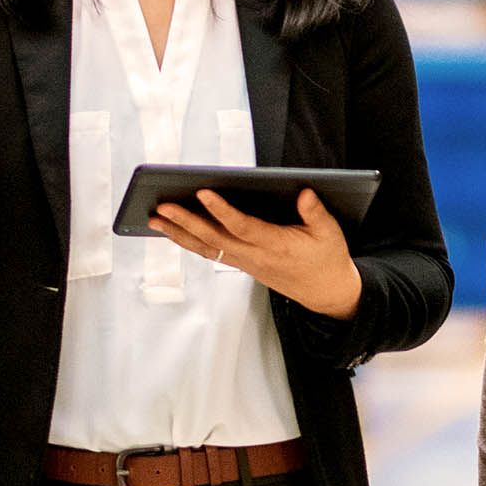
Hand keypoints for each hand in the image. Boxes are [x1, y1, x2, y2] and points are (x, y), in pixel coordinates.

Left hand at [153, 186, 363, 318]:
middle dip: (185, 221)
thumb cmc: (326, 259)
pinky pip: (210, 253)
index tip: (203, 192)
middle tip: (162, 206)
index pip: (242, 226)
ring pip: (206, 248)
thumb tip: (304, 193)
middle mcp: (255, 256)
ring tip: (155, 219)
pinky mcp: (242, 264)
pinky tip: (174, 231)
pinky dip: (189, 242)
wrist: (325, 292)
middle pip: (213, 239)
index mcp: (276, 245)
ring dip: (178, 234)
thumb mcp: (330, 233)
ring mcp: (245, 262)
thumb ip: (316, 212)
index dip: (221, 210)